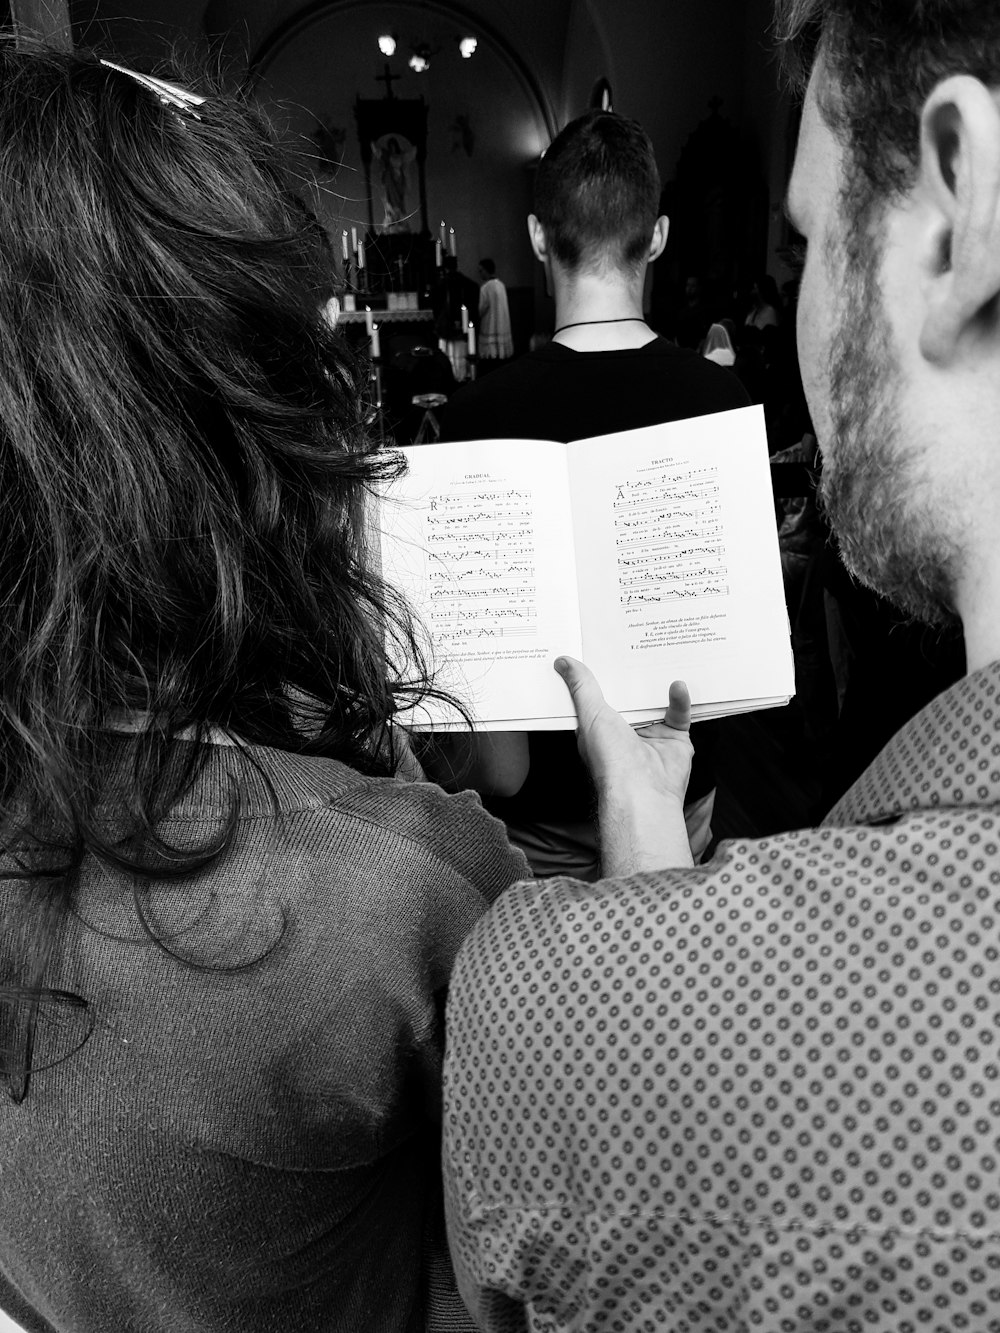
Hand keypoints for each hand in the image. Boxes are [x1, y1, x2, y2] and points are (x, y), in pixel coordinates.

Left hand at [553, 656, 692, 807]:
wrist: (643, 792)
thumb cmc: (611, 760)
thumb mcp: (590, 714)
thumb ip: (582, 687)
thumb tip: (563, 662)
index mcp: (600, 727)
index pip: (598, 695)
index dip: (598, 674)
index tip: (599, 647)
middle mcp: (625, 731)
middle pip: (630, 695)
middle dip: (632, 672)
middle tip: (635, 640)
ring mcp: (651, 735)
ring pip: (656, 701)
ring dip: (658, 683)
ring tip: (661, 654)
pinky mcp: (675, 739)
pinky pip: (680, 714)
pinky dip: (680, 699)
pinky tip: (677, 684)